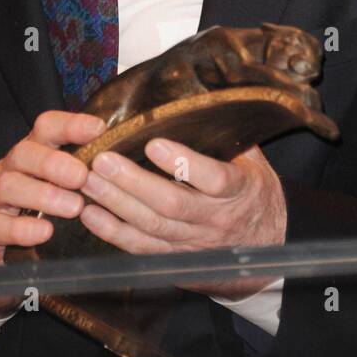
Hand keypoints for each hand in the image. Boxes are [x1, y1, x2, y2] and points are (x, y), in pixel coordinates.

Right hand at [0, 110, 105, 315]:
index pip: (46, 127)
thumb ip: (82, 166)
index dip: (71, 125)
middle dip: (54, 163)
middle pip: (24, 153)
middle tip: (82, 176)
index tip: (99, 129)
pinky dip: (21, 228)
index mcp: (33, 151)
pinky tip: (45, 232)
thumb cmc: (35, 202)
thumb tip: (125, 160)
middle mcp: (12, 168)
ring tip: (73, 207)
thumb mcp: (56, 179)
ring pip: (9, 186)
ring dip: (43, 194)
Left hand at [80, 139, 286, 299]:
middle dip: (134, 183)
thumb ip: (228, 136)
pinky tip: (91, 214)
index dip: (184, 163)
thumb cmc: (253, 191)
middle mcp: (216, 219)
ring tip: (89, 181)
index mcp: (239, 190)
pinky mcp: (176, 257)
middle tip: (103, 161)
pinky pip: (142, 248)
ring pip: (152, 227)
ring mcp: (195, 242)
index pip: (214, 179)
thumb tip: (204, 99)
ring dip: (117, 204)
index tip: (154, 144)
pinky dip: (114, 233)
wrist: (267, 243)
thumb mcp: (253, 161)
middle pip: (172, 204)